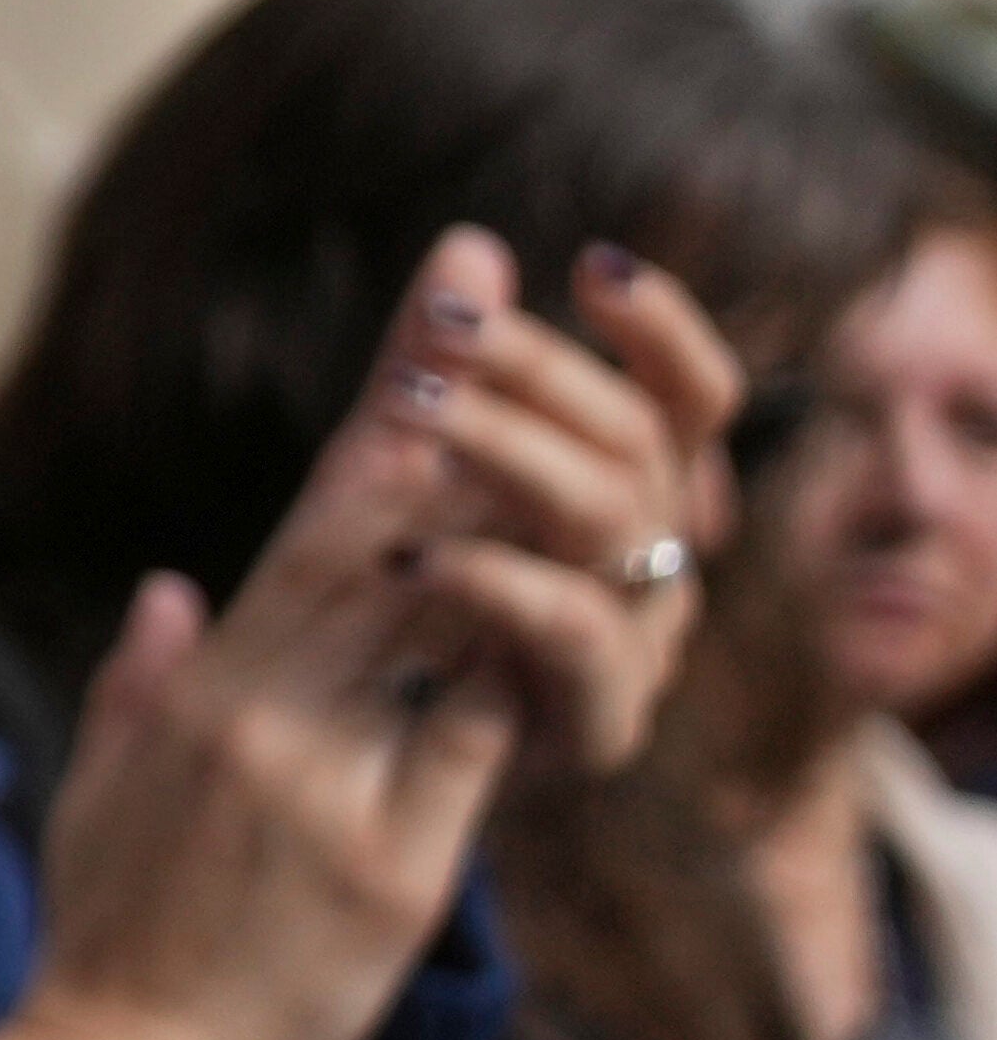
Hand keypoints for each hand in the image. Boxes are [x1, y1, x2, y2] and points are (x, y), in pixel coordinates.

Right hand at [0, 232, 595, 1039]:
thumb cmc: (99, 943)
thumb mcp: (98, 795)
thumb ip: (141, 686)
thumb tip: (167, 596)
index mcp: (204, 696)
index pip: (308, 525)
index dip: (381, 410)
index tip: (435, 309)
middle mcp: (267, 718)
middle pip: (377, 538)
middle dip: (443, 414)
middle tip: (491, 300)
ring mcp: (331, 787)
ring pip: (438, 620)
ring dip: (503, 522)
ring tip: (556, 423)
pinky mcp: (393, 868)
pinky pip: (477, 747)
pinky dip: (524, 676)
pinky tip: (572, 607)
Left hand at [380, 233, 746, 782]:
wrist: (352, 795)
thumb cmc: (393, 620)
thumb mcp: (398, 485)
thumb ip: (438, 371)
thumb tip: (470, 244)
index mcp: (635, 498)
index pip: (687, 397)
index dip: (658, 329)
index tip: (594, 265)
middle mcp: (656, 561)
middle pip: (638, 438)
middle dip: (540, 371)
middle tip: (440, 332)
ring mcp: (637, 641)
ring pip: (611, 515)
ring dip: (510, 448)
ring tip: (410, 407)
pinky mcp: (598, 719)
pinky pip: (569, 628)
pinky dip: (493, 576)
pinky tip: (413, 549)